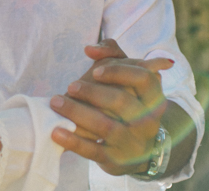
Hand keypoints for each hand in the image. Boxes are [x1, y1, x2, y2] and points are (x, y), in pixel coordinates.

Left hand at [49, 42, 175, 175]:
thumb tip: (89, 49)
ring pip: (105, 126)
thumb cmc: (128, 103)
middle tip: (71, 85)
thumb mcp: (127, 78)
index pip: (143, 79)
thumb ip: (112, 54)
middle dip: (93, 92)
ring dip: (77, 112)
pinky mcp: (115, 160)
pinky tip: (55, 132)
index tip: (96, 70)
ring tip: (56, 101)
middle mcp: (147, 121)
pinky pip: (93, 150)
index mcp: (154, 98)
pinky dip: (73, 141)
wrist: (137, 151)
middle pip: (121, 102)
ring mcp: (132, 142)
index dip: (119, 72)